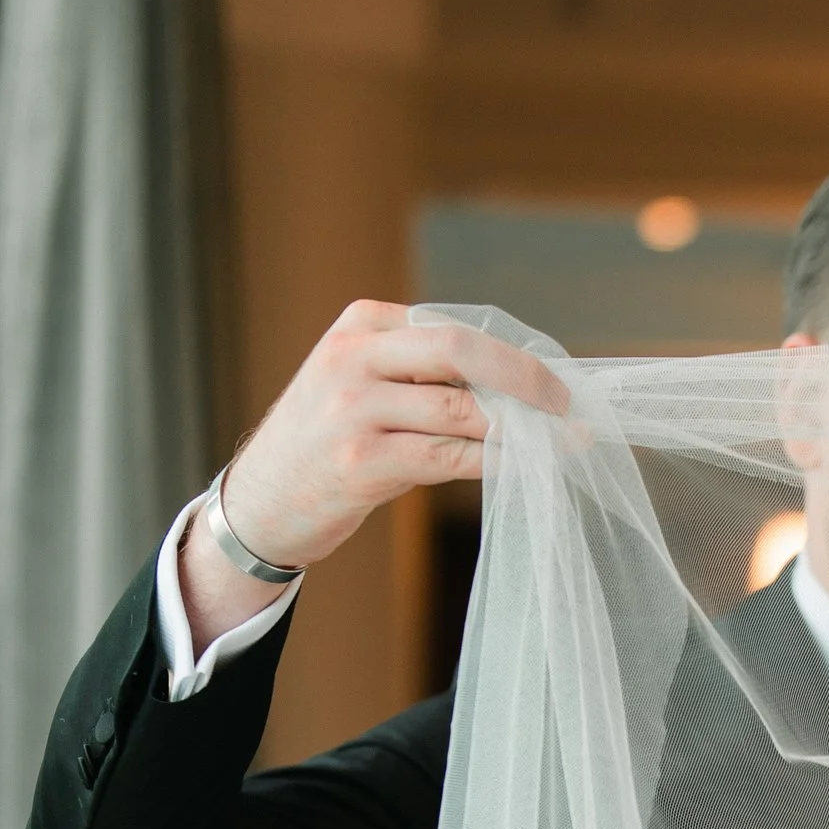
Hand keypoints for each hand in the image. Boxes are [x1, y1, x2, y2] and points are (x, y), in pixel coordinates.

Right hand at [179, 301, 568, 655]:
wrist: (259, 503)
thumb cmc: (325, 444)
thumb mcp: (360, 385)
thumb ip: (421, 373)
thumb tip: (515, 385)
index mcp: (361, 325)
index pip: (454, 327)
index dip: (512, 353)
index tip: (553, 380)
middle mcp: (355, 357)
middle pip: (461, 351)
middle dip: (526, 377)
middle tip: (568, 403)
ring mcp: (355, 409)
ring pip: (461, 409)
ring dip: (522, 428)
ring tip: (563, 442)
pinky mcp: (361, 462)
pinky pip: (449, 457)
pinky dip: (497, 462)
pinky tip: (528, 468)